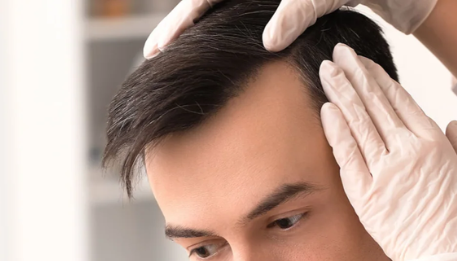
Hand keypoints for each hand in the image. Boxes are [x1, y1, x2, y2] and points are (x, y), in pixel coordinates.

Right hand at [143, 0, 438, 56]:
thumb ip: (301, 8)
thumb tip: (269, 39)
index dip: (183, 22)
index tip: (159, 48)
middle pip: (212, 2)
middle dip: (184, 27)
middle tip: (155, 57)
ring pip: (227, 12)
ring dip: (204, 34)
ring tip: (177, 59)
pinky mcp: (291, 5)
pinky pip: (248, 19)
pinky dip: (232, 36)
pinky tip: (218, 55)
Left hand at [319, 44, 456, 260]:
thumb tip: (452, 124)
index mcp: (436, 146)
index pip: (401, 102)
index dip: (380, 80)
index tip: (366, 65)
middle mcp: (406, 154)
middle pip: (375, 105)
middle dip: (355, 76)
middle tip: (339, 56)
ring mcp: (383, 175)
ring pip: (357, 124)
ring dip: (341, 94)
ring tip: (327, 72)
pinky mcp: (365, 197)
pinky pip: (347, 156)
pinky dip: (336, 131)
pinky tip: (327, 111)